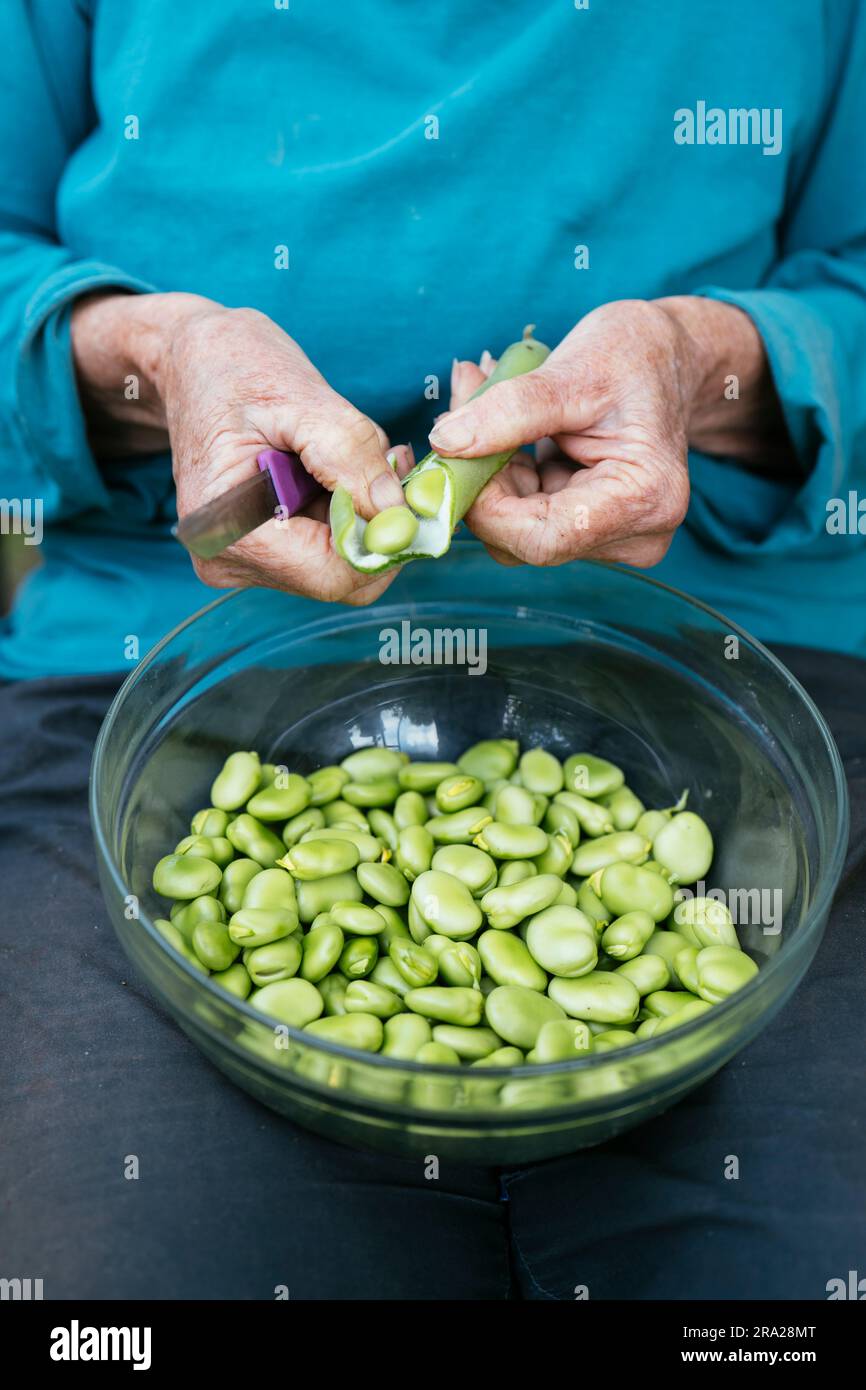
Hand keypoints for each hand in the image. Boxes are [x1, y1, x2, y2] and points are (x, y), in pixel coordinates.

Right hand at [72, 292, 407, 602]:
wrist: (191, 359)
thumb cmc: (234, 366)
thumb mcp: (299, 395)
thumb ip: (351, 454)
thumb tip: (398, 512)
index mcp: (229, 529)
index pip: (332, 575)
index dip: (383, 541)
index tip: (409, 490)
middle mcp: (229, 560)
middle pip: (339, 578)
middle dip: (377, 527)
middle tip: (392, 463)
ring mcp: (241, 560)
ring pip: (337, 563)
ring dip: (363, 515)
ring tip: (357, 454)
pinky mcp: (257, 551)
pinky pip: (322, 549)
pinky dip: (345, 513)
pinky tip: (339, 469)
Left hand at [430, 297, 780, 566]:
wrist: (668, 357)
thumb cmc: (635, 356)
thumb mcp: (573, 371)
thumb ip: (510, 411)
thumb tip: (446, 442)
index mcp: (644, 499)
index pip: (543, 538)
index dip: (486, 506)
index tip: (454, 449)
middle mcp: (637, 536)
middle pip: (526, 539)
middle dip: (484, 481)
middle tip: (464, 406)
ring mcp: (615, 539)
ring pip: (519, 529)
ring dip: (491, 472)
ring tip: (488, 402)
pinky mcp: (592, 530)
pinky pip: (527, 517)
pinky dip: (507, 475)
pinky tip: (509, 429)